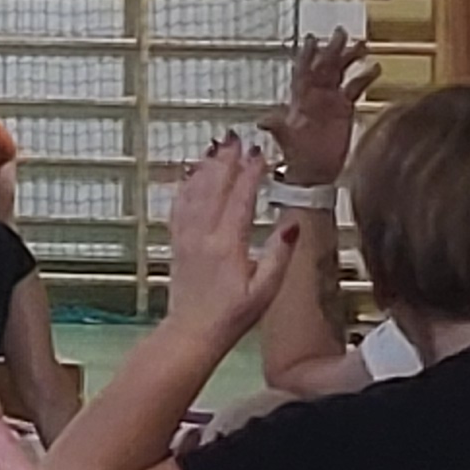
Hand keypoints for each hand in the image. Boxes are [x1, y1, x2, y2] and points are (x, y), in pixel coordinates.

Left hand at [163, 136, 300, 344]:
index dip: (250, 173)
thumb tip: (291, 222)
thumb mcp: (266, 290)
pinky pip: (178, 207)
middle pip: (215, 188)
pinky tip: (189, 176)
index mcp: (227, 245)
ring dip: (205, 168)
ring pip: (194, 194)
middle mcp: (203, 236)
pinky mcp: (177, 244)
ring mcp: (186, 238)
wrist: (192, 331)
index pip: (240, 199)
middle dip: (226, 161)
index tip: (260, 154)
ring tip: (215, 148)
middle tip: (237, 138)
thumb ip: (279, 255)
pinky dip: (185, 187)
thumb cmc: (232, 316)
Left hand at [260, 30, 379, 190]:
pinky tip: (375, 67)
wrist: (315, 173)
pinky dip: (364, 77)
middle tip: (341, 32)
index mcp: (299, 99)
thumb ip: (277, 127)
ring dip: (349, 58)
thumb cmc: (297, 156)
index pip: (303, 71)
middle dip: (332, 49)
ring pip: (340, 73)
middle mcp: (314, 96)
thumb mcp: (285, 140)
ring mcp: (330, 101)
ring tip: (362, 44)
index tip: (311, 38)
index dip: (306, 55)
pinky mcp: (344, 109)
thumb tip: (262, 120)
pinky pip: (355, 88)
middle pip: (324, 66)